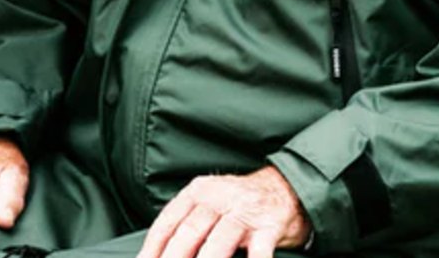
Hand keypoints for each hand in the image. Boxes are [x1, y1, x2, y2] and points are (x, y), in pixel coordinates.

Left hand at [137, 166, 309, 257]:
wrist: (286, 187)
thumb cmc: (240, 203)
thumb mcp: (210, 202)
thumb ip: (187, 222)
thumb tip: (158, 253)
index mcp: (199, 191)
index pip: (168, 221)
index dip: (153, 248)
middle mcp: (220, 197)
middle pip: (189, 232)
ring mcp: (245, 211)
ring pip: (218, 241)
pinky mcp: (269, 226)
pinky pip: (258, 251)